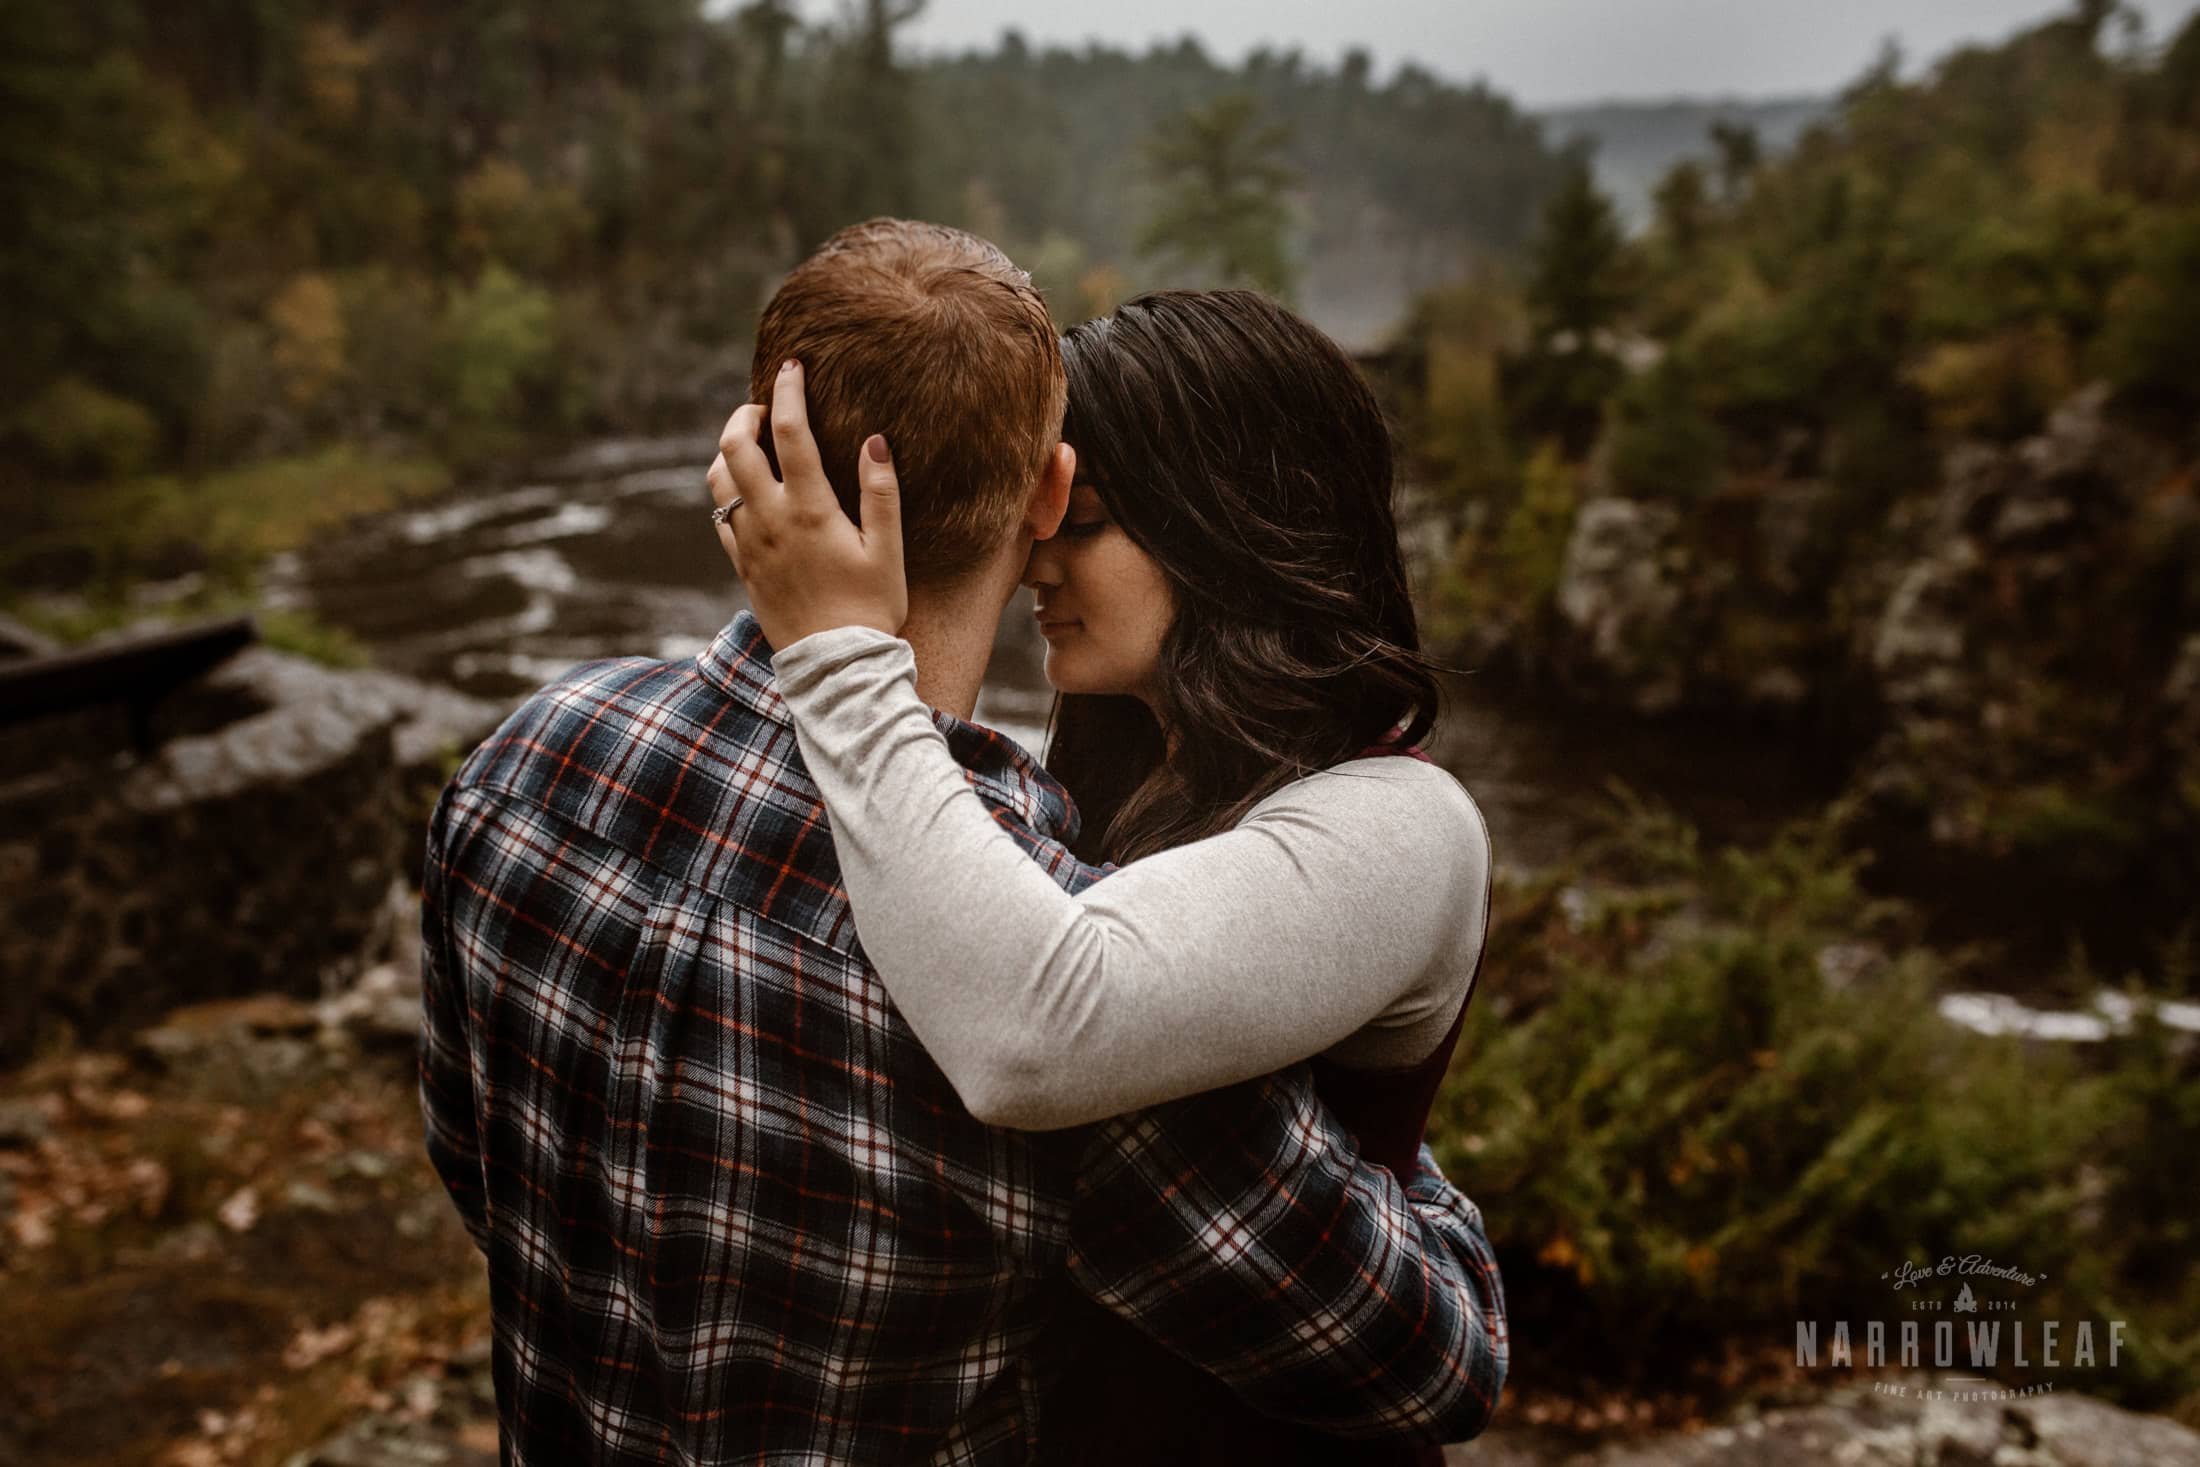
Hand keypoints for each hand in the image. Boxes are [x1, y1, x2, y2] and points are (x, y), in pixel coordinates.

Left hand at [708, 359, 906, 647]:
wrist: (837, 667)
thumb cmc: (872, 608)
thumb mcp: (889, 550)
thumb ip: (881, 492)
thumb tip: (875, 440)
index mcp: (811, 510)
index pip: (789, 431)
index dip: (787, 390)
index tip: (792, 367)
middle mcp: (771, 521)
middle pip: (735, 446)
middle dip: (745, 414)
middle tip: (765, 407)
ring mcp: (750, 544)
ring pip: (718, 479)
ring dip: (729, 451)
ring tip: (754, 444)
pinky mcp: (743, 566)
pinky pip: (720, 517)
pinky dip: (727, 491)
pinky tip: (748, 492)